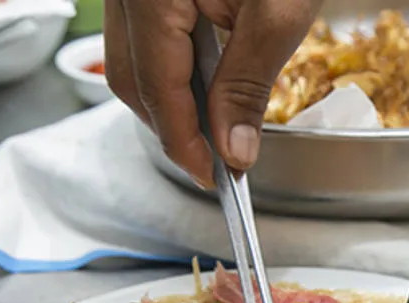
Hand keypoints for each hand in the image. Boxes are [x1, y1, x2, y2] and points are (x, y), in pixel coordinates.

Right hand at [104, 0, 320, 186]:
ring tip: (220, 126)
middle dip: (173, 127)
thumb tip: (234, 150)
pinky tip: (210, 82)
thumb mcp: (278, 12)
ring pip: (130, 59)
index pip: (157, 90)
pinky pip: (142, 33)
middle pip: (131, 79)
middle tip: (220, 160)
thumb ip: (248, 85)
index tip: (216, 180)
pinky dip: (172, 67)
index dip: (185, 144)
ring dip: (172, 100)